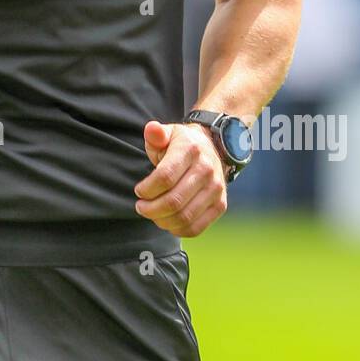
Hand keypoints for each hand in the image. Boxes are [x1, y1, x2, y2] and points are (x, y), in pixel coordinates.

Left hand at [133, 119, 227, 237]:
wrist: (213, 148)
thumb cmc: (181, 145)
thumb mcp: (168, 133)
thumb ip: (156, 133)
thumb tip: (151, 129)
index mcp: (190, 151)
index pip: (165, 177)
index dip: (147, 189)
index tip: (139, 191)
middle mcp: (207, 170)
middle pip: (173, 201)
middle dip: (150, 209)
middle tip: (141, 207)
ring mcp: (216, 189)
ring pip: (184, 217)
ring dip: (162, 221)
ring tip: (152, 214)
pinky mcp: (220, 205)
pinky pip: (196, 228)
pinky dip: (178, 230)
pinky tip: (167, 222)